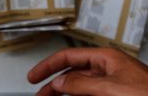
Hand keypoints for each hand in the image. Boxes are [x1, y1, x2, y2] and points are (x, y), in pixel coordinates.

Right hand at [28, 47, 147, 95]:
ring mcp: (116, 85)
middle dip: (55, 84)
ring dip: (67, 94)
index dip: (48, 66)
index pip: (69, 57)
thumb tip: (59, 83)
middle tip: (40, 95)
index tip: (33, 77)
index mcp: (107, 58)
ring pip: (83, 88)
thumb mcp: (111, 88)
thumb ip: (81, 85)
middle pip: (74, 74)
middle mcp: (110, 69)